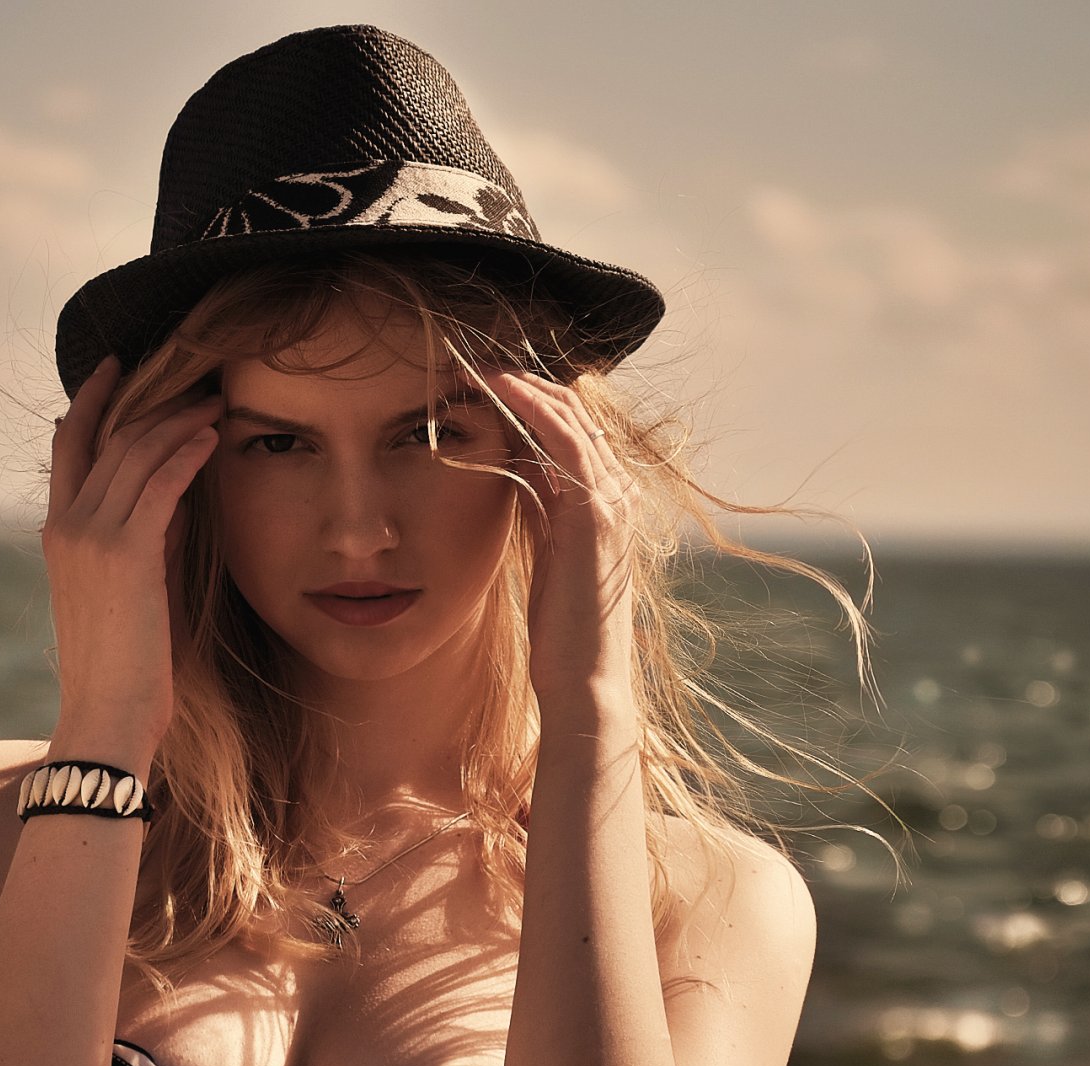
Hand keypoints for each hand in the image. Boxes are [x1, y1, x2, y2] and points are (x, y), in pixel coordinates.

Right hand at [43, 355, 222, 755]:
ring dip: (179, 420)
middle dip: (154, 402)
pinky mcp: (125, 554)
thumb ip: (149, 536)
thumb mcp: (134, 588)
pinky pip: (160, 485)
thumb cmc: (126, 667)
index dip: (91, 400)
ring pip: (135, 453)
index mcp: (58, 532)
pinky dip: (187, 454)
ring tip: (215, 399)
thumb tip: (180, 493)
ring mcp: (90, 537)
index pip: (70, 446)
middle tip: (197, 378)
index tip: (117, 366)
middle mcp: (66, 525)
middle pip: (109, 438)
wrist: (107, 717)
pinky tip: (213, 437)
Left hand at [490, 368, 639, 699]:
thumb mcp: (545, 552)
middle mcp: (618, 493)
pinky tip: (498, 389)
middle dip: (523, 384)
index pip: (571, 431)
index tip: (480, 382)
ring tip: (476, 365)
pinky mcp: (597, 513)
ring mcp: (613, 501)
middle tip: (471, 363)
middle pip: (573, 415)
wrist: (584, 679)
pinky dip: (532, 409)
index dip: (528, 401)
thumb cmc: (561, 628)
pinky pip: (565, 442)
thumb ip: (539, 508)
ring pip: (570, 418)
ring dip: (522, 385)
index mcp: (607, 503)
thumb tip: (514, 469)